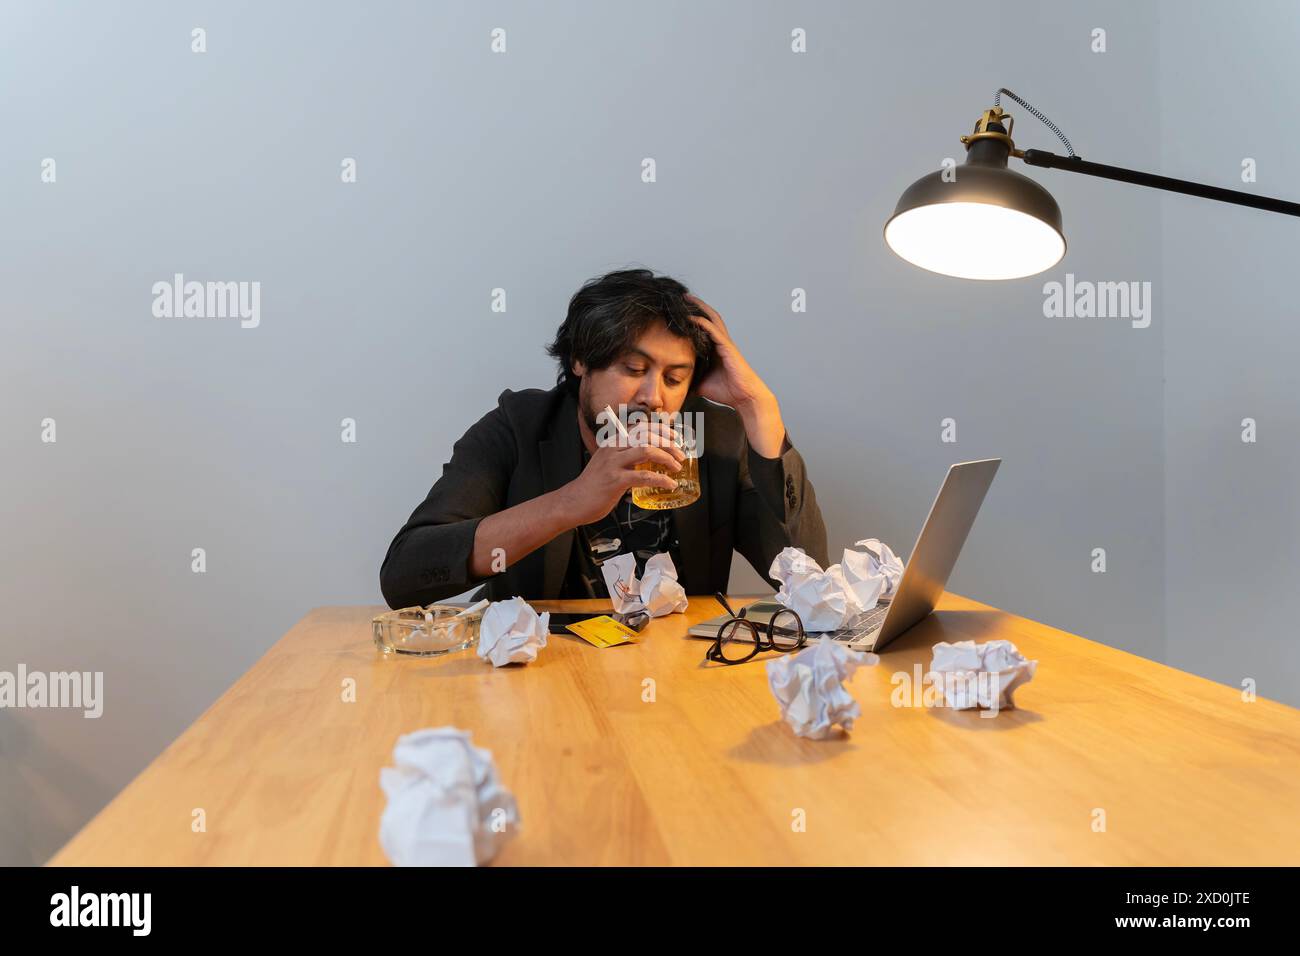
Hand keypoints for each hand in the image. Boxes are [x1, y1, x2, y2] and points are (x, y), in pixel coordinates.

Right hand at [558, 419, 685, 525]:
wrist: (574, 501)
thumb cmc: (593, 486)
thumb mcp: (608, 464)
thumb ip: (625, 459)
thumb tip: (648, 461)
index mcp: (612, 443)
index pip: (640, 427)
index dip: (660, 430)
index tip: (674, 437)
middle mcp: (613, 448)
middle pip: (646, 436)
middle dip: (667, 444)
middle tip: (680, 455)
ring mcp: (613, 464)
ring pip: (646, 451)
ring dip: (666, 458)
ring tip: (677, 467)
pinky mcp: (615, 480)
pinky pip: (643, 476)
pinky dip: (661, 479)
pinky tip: (669, 484)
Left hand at [684, 293, 775, 411]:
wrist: (744, 397)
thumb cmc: (727, 391)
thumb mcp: (702, 384)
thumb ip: (691, 380)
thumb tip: (675, 385)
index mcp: (716, 349)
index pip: (704, 327)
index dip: (693, 317)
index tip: (679, 311)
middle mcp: (721, 342)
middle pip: (708, 317)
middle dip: (696, 306)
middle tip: (682, 297)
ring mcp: (725, 343)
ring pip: (711, 319)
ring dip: (699, 307)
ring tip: (687, 298)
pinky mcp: (727, 347)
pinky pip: (713, 330)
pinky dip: (701, 322)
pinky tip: (690, 317)